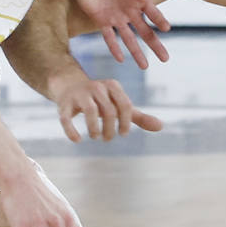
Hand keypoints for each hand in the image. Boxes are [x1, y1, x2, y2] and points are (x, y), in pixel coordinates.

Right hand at [46, 60, 162, 143]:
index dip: (126, 123)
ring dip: (95, 129)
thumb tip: (161, 126)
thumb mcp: (119, 106)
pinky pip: (66, 117)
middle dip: (110, 129)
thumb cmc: (101, 100)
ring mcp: (79, 94)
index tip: (123, 134)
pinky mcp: (64, 103)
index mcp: (112, 86)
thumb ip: (138, 117)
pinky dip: (72, 130)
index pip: (125, 105)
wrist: (70, 86)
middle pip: (109, 111)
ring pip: (90, 111)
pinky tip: (78, 140)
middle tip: (108, 138)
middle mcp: (96, 87)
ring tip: (96, 136)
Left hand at [68, 0, 170, 68]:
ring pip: (129, 39)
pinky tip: (121, 59)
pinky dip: (114, 48)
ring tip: (145, 67)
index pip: (152, 12)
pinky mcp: (101, 20)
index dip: (159, 20)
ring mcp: (116, 17)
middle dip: (155, 45)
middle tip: (165, 58)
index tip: (167, 29)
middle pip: (145, 31)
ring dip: (137, 53)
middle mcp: (129, 10)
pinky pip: (109, 37)